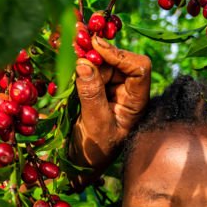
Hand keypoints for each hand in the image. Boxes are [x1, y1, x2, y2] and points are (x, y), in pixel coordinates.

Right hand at [71, 38, 151, 172]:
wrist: (77, 165)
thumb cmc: (92, 152)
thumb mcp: (94, 125)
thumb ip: (91, 94)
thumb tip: (84, 63)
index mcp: (136, 103)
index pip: (140, 69)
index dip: (120, 55)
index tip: (95, 48)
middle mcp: (126, 93)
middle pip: (118, 62)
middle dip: (98, 52)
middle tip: (75, 40)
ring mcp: (110, 90)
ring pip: (102, 63)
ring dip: (86, 55)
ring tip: (68, 46)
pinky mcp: (94, 90)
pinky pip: (89, 70)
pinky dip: (79, 62)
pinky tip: (67, 55)